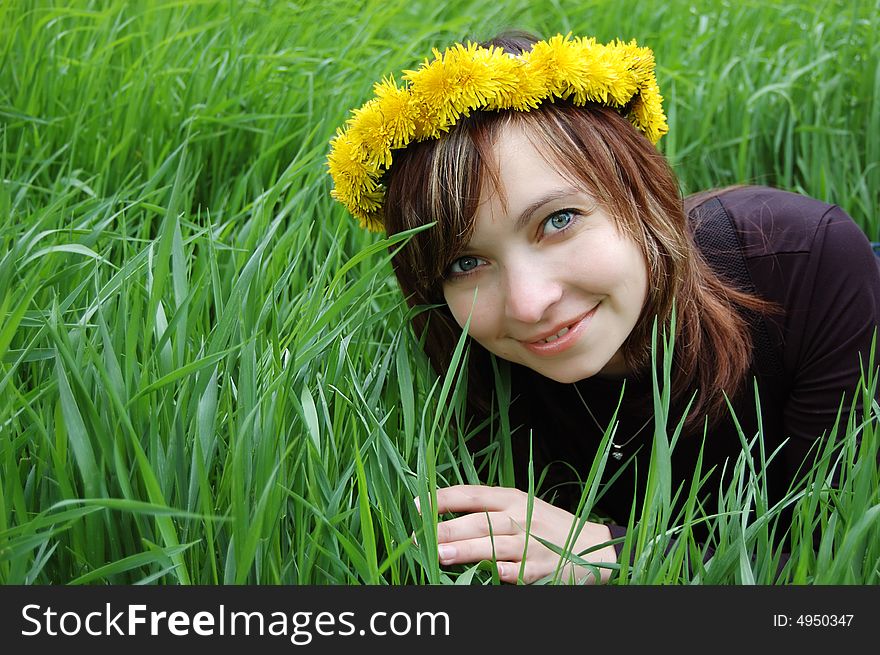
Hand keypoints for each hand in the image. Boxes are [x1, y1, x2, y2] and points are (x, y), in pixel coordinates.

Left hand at [415, 484, 616, 583]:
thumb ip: (488, 506)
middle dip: (446, 528)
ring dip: (464, 550)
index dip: (443, 498)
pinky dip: (497, 572)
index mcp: (511, 497)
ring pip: (491, 545)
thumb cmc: (547, 524)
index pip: (471, 493)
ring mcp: (530, 543)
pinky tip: (479, 574)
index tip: (417, 504)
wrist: (592, 544)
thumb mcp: (520, 505)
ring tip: (439, 554)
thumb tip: (443, 509)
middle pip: (478, 520)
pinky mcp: (538, 568)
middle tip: (419, 536)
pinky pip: (514, 570)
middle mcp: (519, 517)